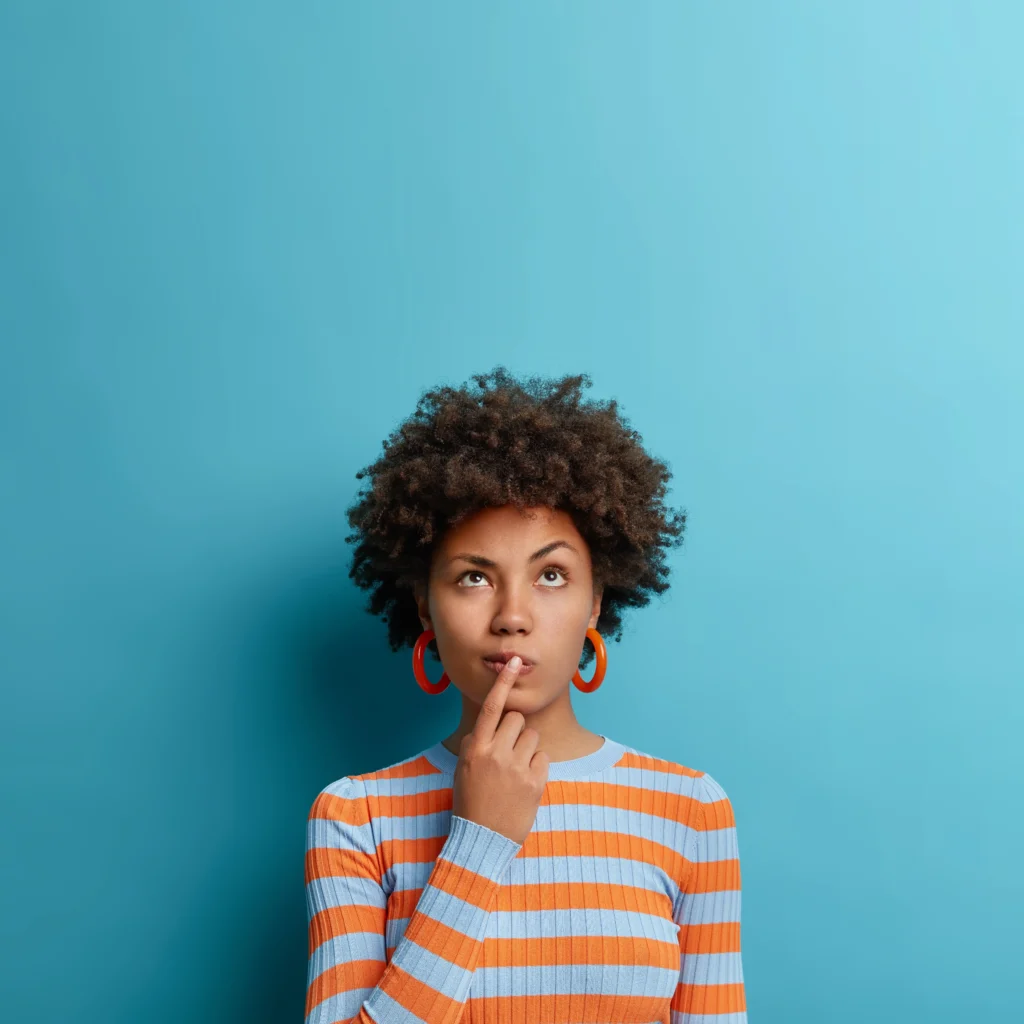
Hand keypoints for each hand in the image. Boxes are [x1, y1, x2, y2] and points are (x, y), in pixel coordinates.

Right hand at [451, 656, 549, 844]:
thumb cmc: (471, 803)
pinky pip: (543, 757)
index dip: (503, 682)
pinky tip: (524, 782)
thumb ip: (475, 743)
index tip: (513, 661)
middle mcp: (496, 754)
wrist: (482, 840)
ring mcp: (517, 768)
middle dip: (515, 731)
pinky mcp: (535, 782)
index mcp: (476, 748)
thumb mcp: (463, 769)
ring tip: (515, 771)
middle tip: (507, 752)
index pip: (492, 707)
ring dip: (526, 748)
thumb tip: (490, 724)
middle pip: (517, 720)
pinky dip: (536, 766)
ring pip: (532, 737)